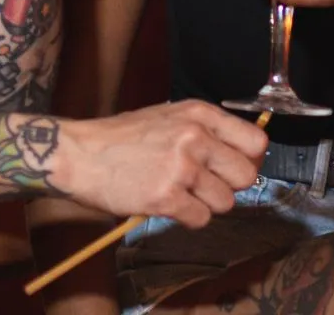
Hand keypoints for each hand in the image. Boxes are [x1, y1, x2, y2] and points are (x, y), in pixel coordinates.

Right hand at [50, 101, 267, 227]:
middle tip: (204, 185)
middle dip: (229, 186)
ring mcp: (181, 168)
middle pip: (246, 176)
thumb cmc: (121, 138)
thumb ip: (205, 131)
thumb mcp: (168, 117)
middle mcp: (194, 138)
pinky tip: (167, 205)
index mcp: (198, 114)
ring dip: (206, 204)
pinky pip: (201, 219)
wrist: (78, 155)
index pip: (255, 142)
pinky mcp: (166, 197)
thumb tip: (243, 155)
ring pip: (226, 202)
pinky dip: (187, 218)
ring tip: (179, 193)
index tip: (232, 167)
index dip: (248, 160)